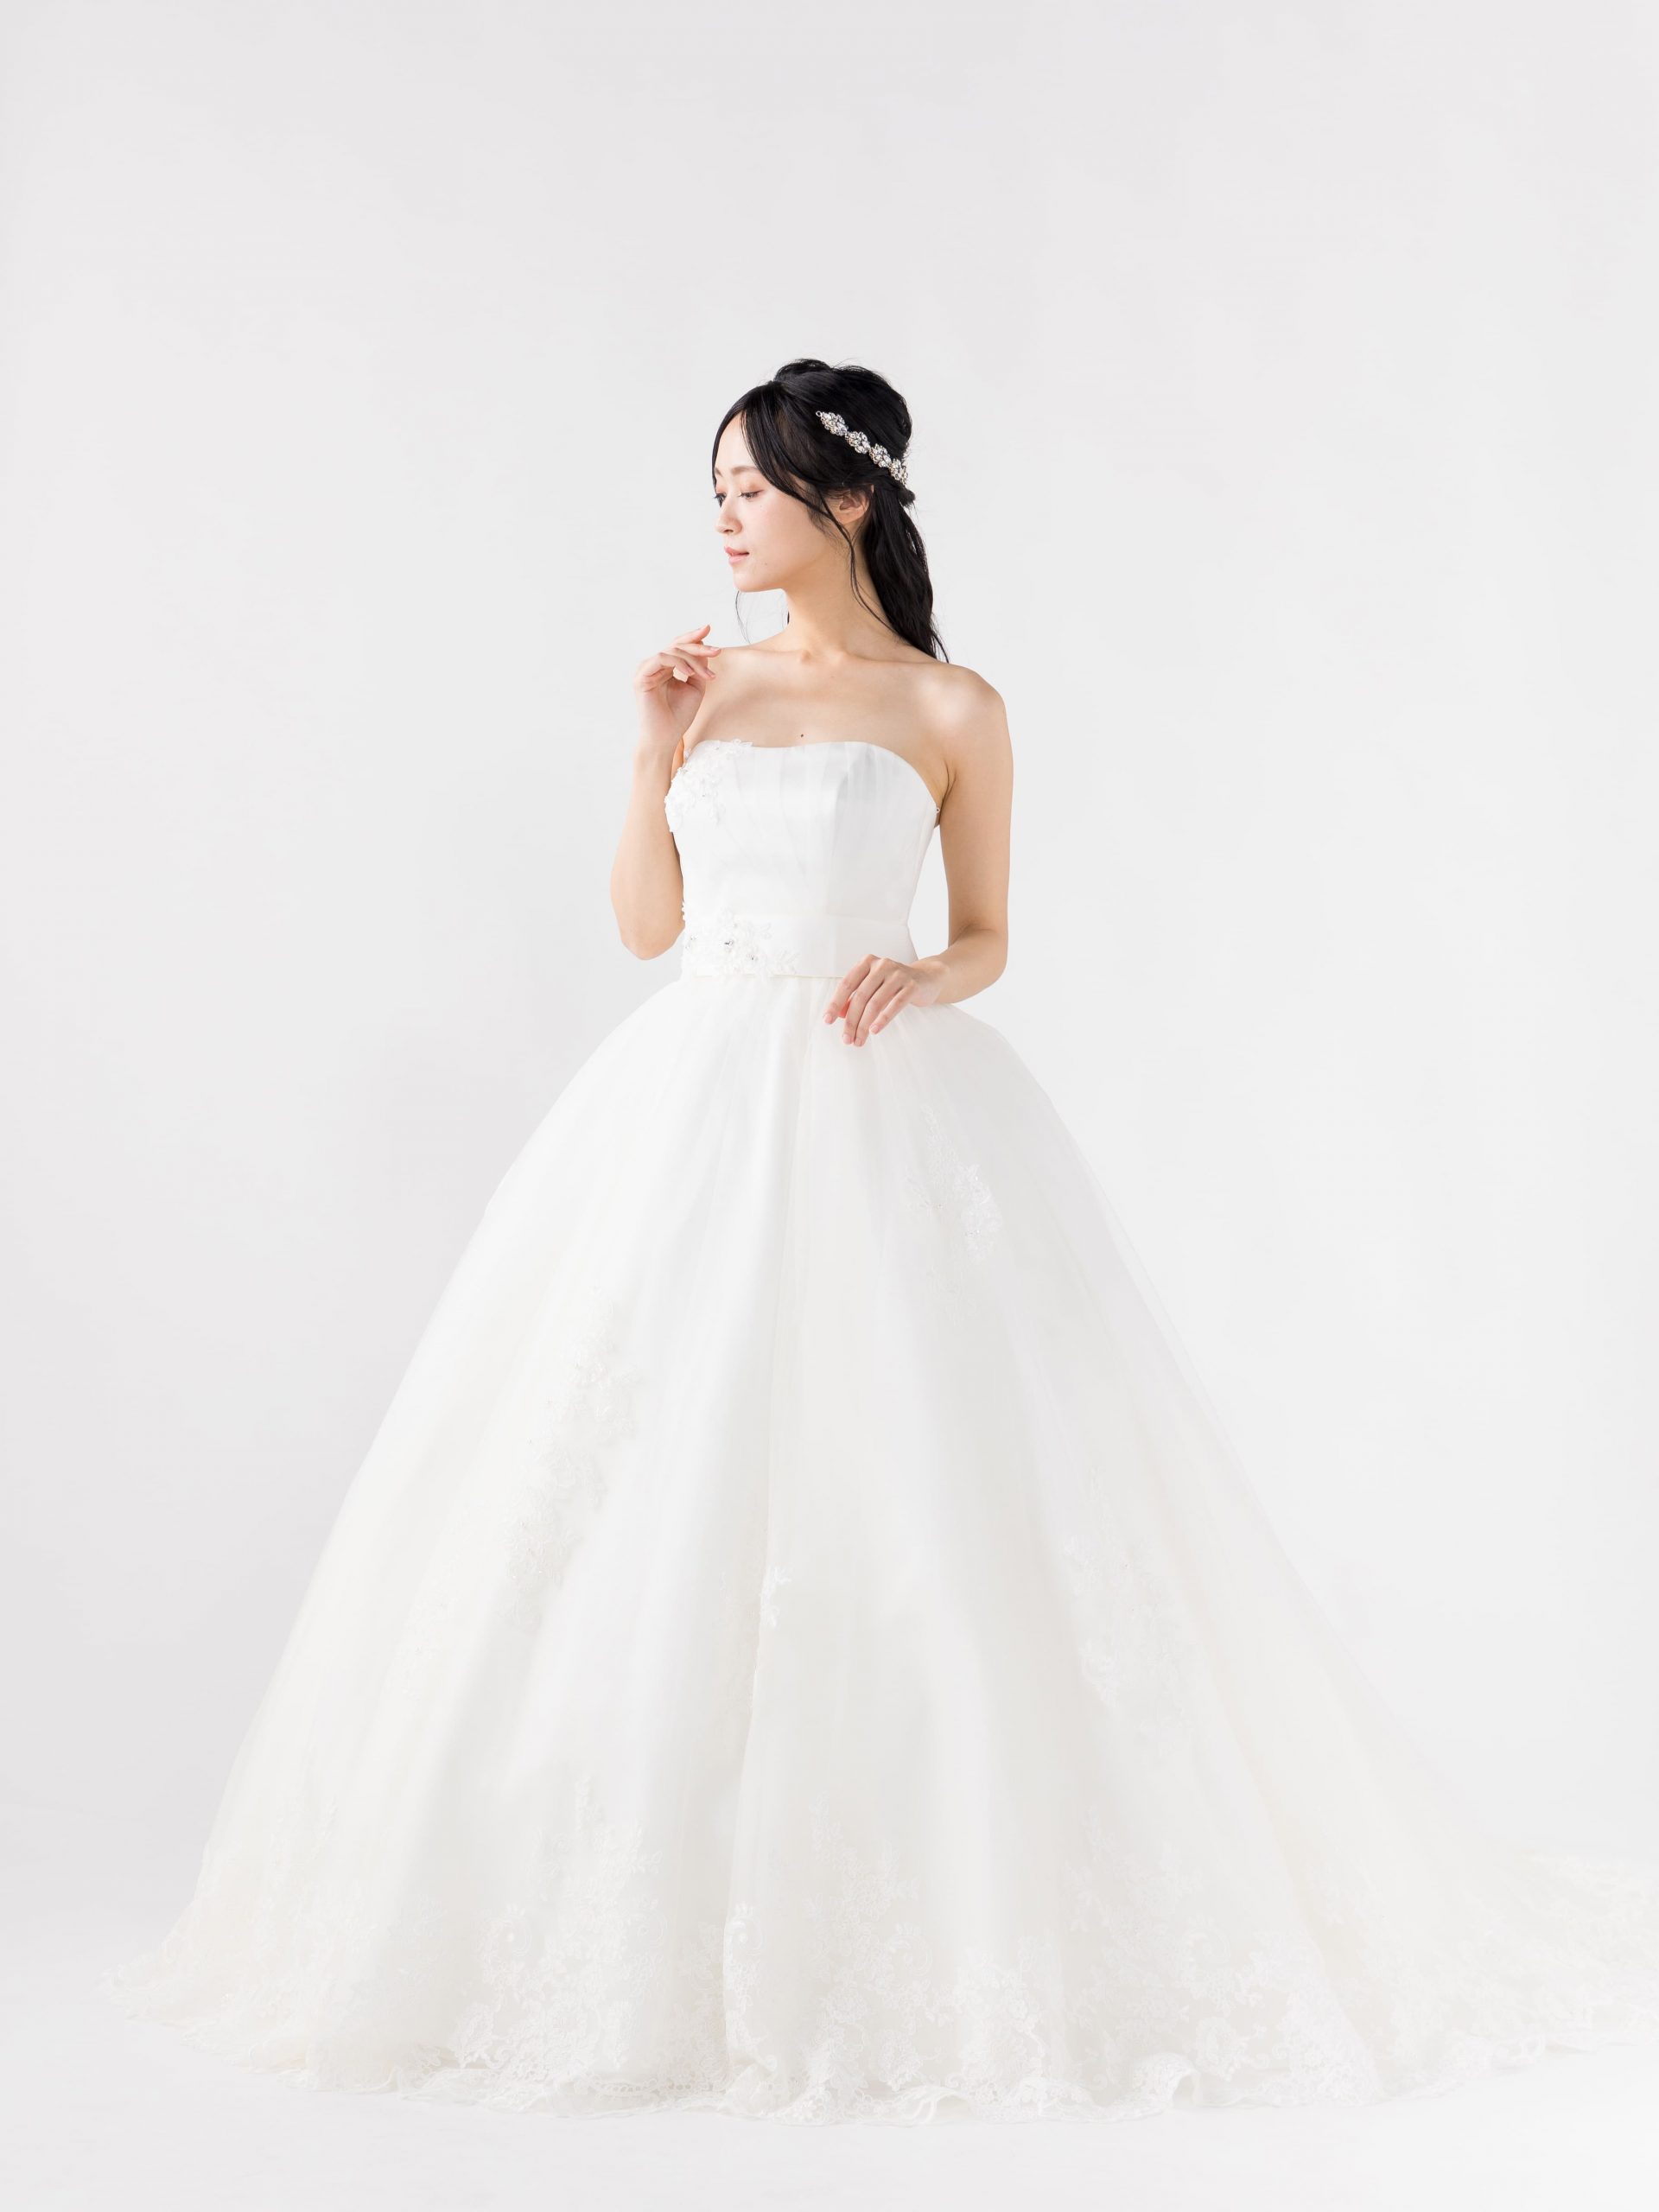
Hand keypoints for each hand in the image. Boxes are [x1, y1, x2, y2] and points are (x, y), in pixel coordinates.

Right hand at [633, 624, 720, 752]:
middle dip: (698, 646)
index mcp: (664, 668)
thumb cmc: (679, 716)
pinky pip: (662, 658)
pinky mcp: (641, 676)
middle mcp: (653, 666)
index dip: (693, 637)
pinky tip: (691, 673)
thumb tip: (705, 646)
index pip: (678, 646)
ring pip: (671, 650)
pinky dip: (679, 663)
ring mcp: (645, 669)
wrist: (666, 737)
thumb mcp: (695, 688)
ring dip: (693, 660)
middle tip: (716, 651)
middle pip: (676, 645)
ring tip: (706, 676)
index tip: (708, 628)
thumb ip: (699, 668)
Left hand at [822, 956, 939, 1044]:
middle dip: (851, 1021)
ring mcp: (898, 974)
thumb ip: (856, 997)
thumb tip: (840, 1015)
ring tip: (859, 1040)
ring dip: (864, 1025)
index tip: (828, 1020)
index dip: (836, 1003)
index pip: (847, 984)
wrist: (927, 978)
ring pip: (875, 1003)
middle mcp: (881, 965)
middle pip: (860, 996)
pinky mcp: (911, 985)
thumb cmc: (894, 984)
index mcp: (867, 963)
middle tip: (846, 1039)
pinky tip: (874, 1031)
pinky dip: (883, 1019)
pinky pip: (894, 1004)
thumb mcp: (873, 987)